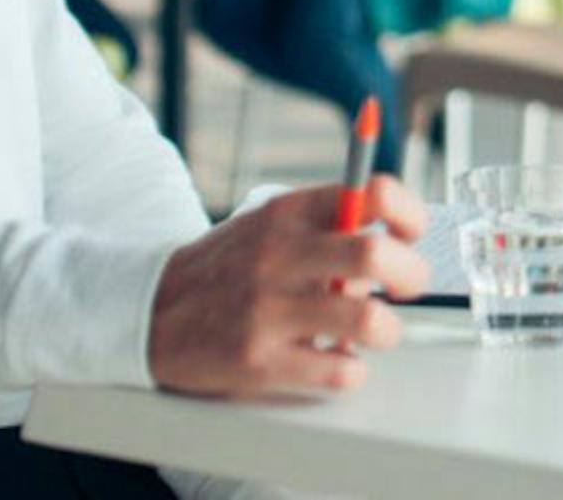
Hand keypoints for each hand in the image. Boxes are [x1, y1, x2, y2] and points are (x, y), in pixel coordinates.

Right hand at [147, 177, 430, 398]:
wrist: (150, 314)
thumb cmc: (225, 270)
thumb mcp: (266, 224)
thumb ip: (324, 223)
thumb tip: (394, 233)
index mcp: (287, 213)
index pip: (370, 192)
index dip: (408, 212)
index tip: (412, 234)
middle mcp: (279, 256)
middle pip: (376, 253)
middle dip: (411, 275)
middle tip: (406, 288)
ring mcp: (268, 310)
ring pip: (367, 319)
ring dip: (386, 331)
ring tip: (375, 333)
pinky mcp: (259, 361)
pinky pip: (339, 371)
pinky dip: (352, 371)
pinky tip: (338, 363)